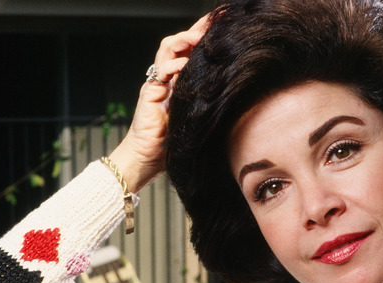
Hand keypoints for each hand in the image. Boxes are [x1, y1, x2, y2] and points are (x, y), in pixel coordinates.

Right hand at [109, 14, 209, 192]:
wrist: (148, 159)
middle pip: (177, 43)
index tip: (219, 25)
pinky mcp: (149, 93)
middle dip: (195, 30)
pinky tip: (185, 65)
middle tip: (212, 24)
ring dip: (183, 40)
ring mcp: (157, 84)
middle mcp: (167, 79)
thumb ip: (209, 102)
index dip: (201, 36)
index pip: (189, 51)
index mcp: (179, 82)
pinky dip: (173, 65)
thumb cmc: (174, 144)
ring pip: (167, 49)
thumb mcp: (198, 117)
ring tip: (198, 38)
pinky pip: (160, 72)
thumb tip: (235, 90)